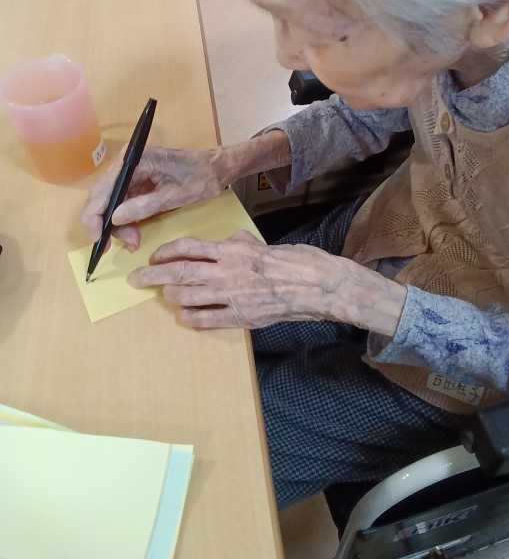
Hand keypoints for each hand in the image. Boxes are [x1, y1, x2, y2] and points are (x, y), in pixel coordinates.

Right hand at [81, 145, 226, 249]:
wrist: (218, 167)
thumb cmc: (202, 177)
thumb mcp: (175, 196)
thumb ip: (144, 206)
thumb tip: (114, 219)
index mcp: (136, 160)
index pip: (104, 188)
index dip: (95, 215)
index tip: (97, 238)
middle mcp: (128, 162)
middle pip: (103, 195)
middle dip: (106, 223)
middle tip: (119, 244)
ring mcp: (132, 171)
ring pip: (111, 201)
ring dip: (118, 224)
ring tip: (134, 240)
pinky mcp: (138, 180)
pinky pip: (123, 201)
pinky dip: (126, 219)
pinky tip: (134, 233)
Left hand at [127, 231, 406, 333]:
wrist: (316, 286)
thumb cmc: (294, 262)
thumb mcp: (263, 244)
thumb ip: (240, 244)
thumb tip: (227, 244)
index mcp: (232, 250)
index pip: (189, 247)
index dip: (167, 251)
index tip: (156, 255)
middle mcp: (227, 272)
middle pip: (179, 272)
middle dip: (153, 275)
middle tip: (136, 278)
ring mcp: (232, 296)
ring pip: (187, 296)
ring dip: (171, 296)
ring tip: (164, 295)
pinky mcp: (241, 317)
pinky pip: (207, 319)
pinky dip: (191, 317)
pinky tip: (184, 316)